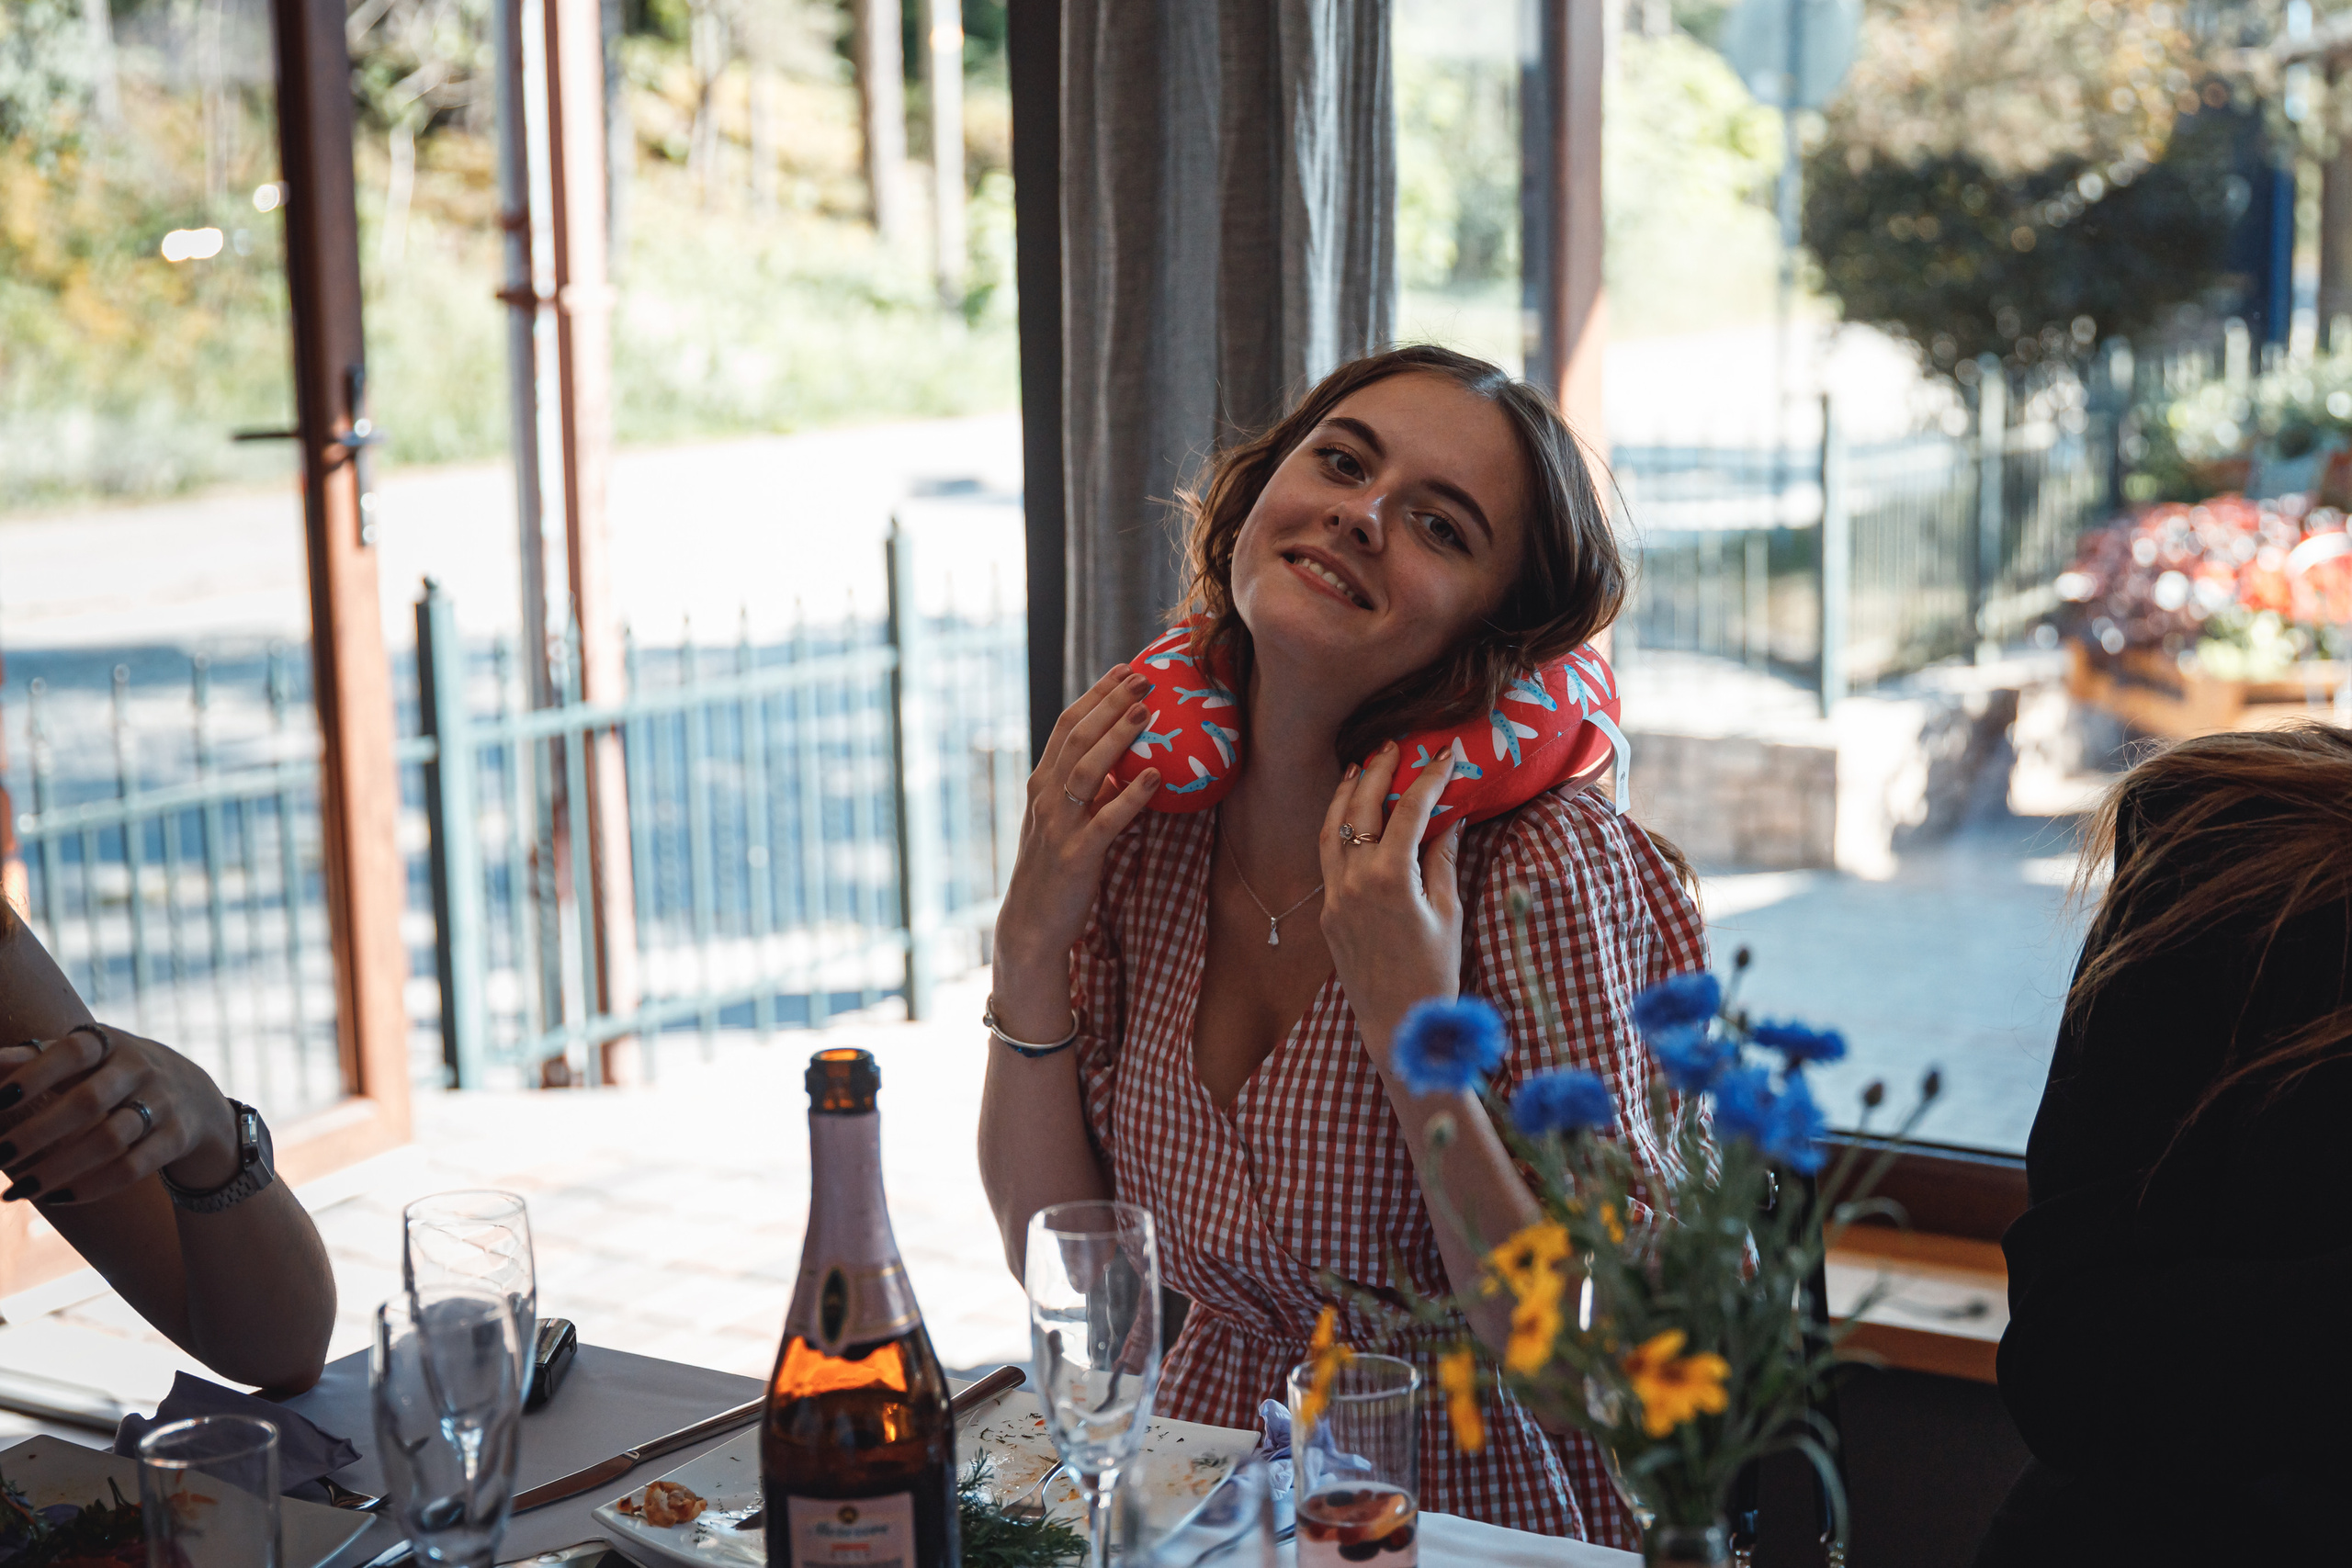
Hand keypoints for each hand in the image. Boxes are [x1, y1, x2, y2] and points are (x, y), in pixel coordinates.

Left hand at [0, 1024, 240, 1206]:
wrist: (195, 1095)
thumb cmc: (116, 1073)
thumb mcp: (87, 1057)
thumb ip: (35, 1058)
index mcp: (111, 1043)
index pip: (74, 1052)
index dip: (36, 1075)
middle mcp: (140, 1069)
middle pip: (89, 1102)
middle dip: (37, 1132)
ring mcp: (163, 1104)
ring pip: (110, 1140)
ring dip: (58, 1168)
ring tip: (16, 1191)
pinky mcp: (175, 1139)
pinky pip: (133, 1168)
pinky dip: (91, 1187)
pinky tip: (54, 1198)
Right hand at [990, 666, 1162, 1030]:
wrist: (1033, 923)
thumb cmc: (1057, 868)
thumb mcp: (1068, 820)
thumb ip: (1090, 790)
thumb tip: (1131, 761)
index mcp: (1042, 783)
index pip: (1066, 725)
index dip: (1095, 695)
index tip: (1125, 669)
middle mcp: (1045, 797)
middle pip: (1076, 737)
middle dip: (1110, 703)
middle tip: (1143, 678)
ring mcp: (1058, 825)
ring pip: (1086, 769)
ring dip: (1118, 736)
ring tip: (1147, 711)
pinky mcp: (1076, 855)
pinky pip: (1106, 820)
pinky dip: (1131, 797)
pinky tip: (1156, 778)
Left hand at [1319, 738, 1467, 1039]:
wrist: (1398, 1024)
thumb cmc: (1435, 971)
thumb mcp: (1448, 911)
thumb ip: (1443, 859)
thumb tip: (1450, 818)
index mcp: (1390, 879)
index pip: (1409, 811)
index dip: (1429, 777)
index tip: (1446, 753)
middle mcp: (1354, 881)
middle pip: (1362, 808)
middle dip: (1379, 771)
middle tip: (1395, 746)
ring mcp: (1334, 896)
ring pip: (1332, 828)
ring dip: (1347, 793)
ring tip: (1362, 766)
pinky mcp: (1327, 912)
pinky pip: (1328, 857)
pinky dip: (1338, 827)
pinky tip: (1351, 814)